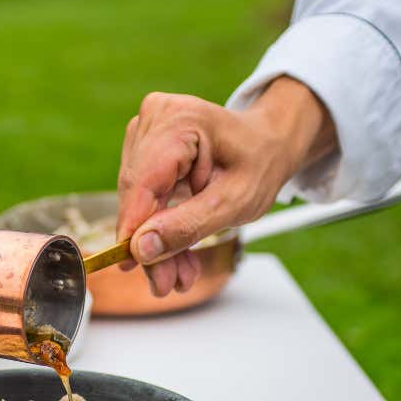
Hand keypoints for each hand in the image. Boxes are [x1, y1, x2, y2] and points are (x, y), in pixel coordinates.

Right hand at [116, 77, 335, 295]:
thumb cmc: (260, 161)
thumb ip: (187, 226)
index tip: (131, 266)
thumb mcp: (234, 202)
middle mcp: (156, 118)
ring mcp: (146, 130)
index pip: (144, 183)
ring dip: (156, 241)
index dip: (133, 228)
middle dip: (151, 244)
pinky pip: (142, 196)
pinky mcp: (143, 147)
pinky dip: (158, 226)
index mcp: (181, 120)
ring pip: (136, 200)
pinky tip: (175, 252)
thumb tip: (141, 248)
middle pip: (138, 195)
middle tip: (166, 283)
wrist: (269, 143)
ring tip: (179, 272)